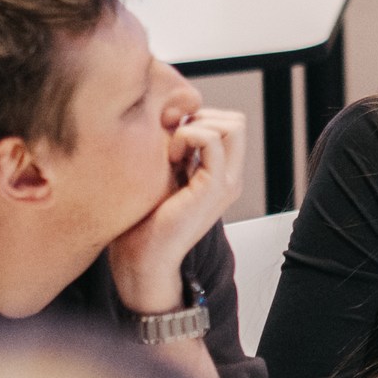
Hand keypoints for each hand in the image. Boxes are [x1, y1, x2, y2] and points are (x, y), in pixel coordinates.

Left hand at [108, 107, 246, 314]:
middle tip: (173, 144)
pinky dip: (187, 137)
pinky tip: (170, 159)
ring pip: (231, 125)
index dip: (200, 120)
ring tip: (172, 153)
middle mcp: (230, 177)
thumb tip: (172, 118)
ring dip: (194, 128)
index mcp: (221, 174)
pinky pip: (211, 139)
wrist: (142, 259)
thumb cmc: (143, 220)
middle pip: (235, 122)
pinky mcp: (213, 188)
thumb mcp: (165, 175)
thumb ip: (177, 151)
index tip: (172, 141)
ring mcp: (226, 182)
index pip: (229, 125)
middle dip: (201, 119)